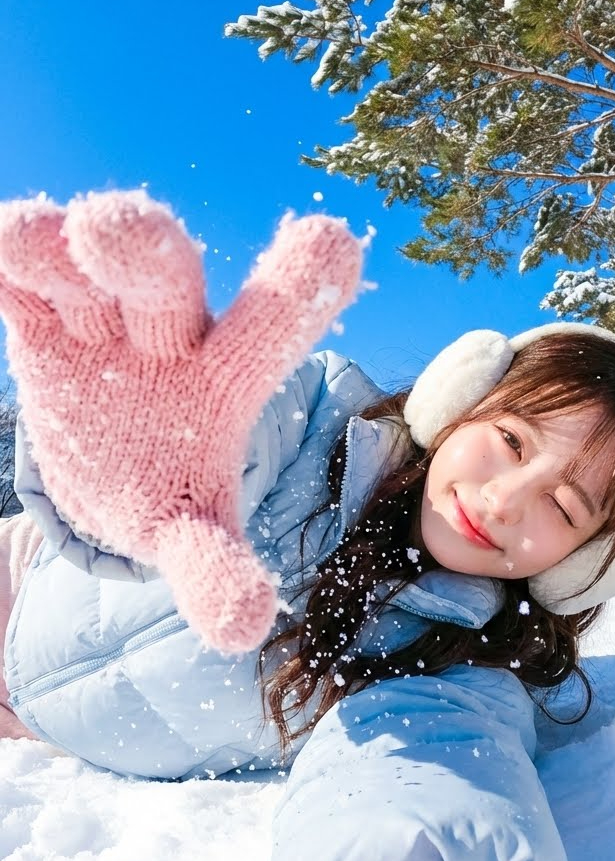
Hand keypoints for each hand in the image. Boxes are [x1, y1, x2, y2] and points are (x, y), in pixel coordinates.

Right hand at [0, 191, 363, 652]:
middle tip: (109, 232)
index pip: (271, 327)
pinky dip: (10, 255)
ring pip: (78, 262)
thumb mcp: (193, 532)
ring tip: (41, 245)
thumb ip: (214, 570)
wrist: (104, 467)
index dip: (300, 287)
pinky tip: (7, 250)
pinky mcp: (35, 319)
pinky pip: (17, 272)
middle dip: (140, 250)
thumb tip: (241, 628)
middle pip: (164, 277)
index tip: (336, 243)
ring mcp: (97, 320)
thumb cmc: (167, 489)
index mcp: (221, 380)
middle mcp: (165, 333)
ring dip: (55, 250)